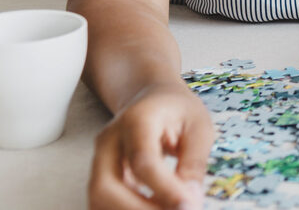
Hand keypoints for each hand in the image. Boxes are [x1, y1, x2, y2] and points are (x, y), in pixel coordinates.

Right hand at [88, 81, 213, 209]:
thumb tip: (190, 202)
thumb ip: (194, 163)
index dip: (165, 190)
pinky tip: (159, 208)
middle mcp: (109, 141)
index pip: (143, 162)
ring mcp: (99, 160)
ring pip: (98, 200)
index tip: (189, 207)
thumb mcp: (199, 127)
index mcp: (137, 119)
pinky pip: (105, 204)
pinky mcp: (100, 177)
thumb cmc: (179, 111)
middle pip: (105, 188)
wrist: (152, 99)